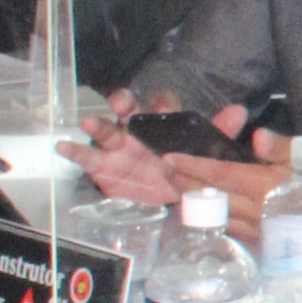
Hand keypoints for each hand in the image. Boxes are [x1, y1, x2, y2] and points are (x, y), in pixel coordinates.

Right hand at [57, 93, 247, 210]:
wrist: (164, 200)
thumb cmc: (183, 168)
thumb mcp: (203, 153)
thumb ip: (218, 132)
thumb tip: (239, 110)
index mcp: (164, 123)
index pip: (162, 104)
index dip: (161, 103)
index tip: (162, 106)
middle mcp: (138, 129)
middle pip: (129, 108)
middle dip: (124, 102)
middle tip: (121, 103)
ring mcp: (118, 146)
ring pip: (106, 129)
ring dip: (98, 125)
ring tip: (89, 123)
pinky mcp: (102, 166)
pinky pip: (85, 156)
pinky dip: (73, 151)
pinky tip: (62, 145)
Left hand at [160, 149, 286, 240]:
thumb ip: (282, 147)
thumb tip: (257, 138)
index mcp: (267, 186)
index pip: (220, 174)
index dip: (193, 165)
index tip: (171, 158)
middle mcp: (258, 211)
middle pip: (211, 198)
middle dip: (185, 183)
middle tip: (166, 170)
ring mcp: (260, 230)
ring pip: (217, 216)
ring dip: (195, 203)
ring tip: (179, 188)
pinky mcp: (265, 242)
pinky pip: (231, 228)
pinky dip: (214, 217)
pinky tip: (208, 211)